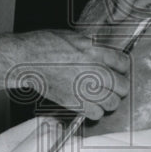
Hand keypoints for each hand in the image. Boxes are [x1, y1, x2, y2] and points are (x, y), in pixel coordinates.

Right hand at [10, 30, 130, 119]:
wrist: (26, 59)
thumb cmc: (44, 45)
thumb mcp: (74, 37)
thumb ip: (93, 48)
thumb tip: (106, 55)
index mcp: (95, 51)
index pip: (124, 64)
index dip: (122, 68)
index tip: (118, 71)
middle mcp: (94, 70)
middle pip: (123, 86)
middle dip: (119, 87)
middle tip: (112, 86)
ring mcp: (84, 88)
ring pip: (112, 103)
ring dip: (109, 101)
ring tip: (101, 97)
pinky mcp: (74, 102)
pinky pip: (96, 114)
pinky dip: (95, 112)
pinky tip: (90, 105)